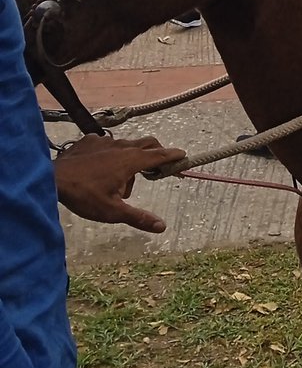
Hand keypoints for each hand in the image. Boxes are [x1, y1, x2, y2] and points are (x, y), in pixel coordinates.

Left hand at [54, 135, 185, 232]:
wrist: (51, 178)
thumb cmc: (84, 196)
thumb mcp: (113, 211)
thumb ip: (138, 217)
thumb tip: (163, 227)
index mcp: (132, 161)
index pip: (160, 155)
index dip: (174, 156)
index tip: (184, 156)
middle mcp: (122, 147)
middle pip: (148, 143)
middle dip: (156, 153)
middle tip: (156, 168)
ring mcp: (105, 141)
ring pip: (127, 144)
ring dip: (131, 157)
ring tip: (119, 178)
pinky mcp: (90, 140)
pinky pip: (107, 143)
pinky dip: (110, 152)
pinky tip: (99, 165)